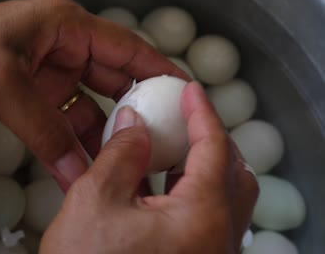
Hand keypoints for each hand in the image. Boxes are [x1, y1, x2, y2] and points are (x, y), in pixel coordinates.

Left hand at [0, 0, 186, 189]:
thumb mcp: (2, 85)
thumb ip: (43, 128)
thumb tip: (74, 166)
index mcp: (65, 26)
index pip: (126, 47)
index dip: (157, 69)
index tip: (181, 93)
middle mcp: (63, 48)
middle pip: (113, 80)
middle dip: (132, 110)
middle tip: (154, 138)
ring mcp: (49, 74)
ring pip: (89, 106)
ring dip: (99, 135)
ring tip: (117, 163)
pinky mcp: (33, 96)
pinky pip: (63, 122)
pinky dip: (71, 144)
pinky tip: (80, 166)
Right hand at [40, 82, 258, 253]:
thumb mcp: (94, 200)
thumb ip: (120, 153)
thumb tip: (133, 123)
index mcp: (201, 220)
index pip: (215, 148)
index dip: (202, 112)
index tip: (190, 90)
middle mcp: (217, 240)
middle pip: (234, 174)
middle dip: (210, 140)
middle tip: (184, 119)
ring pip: (222, 198)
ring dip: (200, 166)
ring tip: (168, 148)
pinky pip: (204, 218)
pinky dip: (188, 193)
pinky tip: (158, 184)